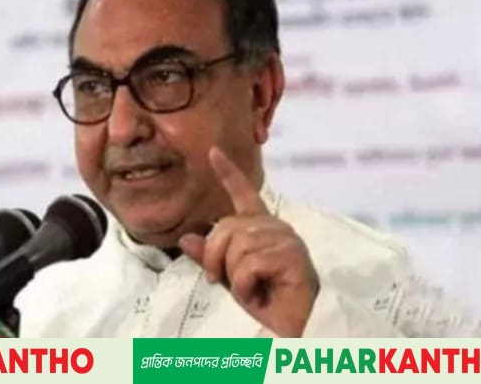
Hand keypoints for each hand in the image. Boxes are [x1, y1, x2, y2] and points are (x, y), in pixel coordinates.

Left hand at [179, 146, 319, 336]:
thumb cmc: (268, 302)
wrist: (295, 328)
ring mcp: (286, 240)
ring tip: (251, 289)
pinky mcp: (292, 256)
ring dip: (233, 277)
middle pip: (226, 227)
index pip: (243, 195)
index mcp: (261, 229)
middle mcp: (275, 227)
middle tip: (219, 280)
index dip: (228, 173)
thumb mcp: (230, 279)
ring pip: (236, 247)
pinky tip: (260, 295)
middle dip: (214, 258)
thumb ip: (209, 257)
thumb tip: (185, 237)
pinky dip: (245, 287)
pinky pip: (248, 265)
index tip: (212, 152)